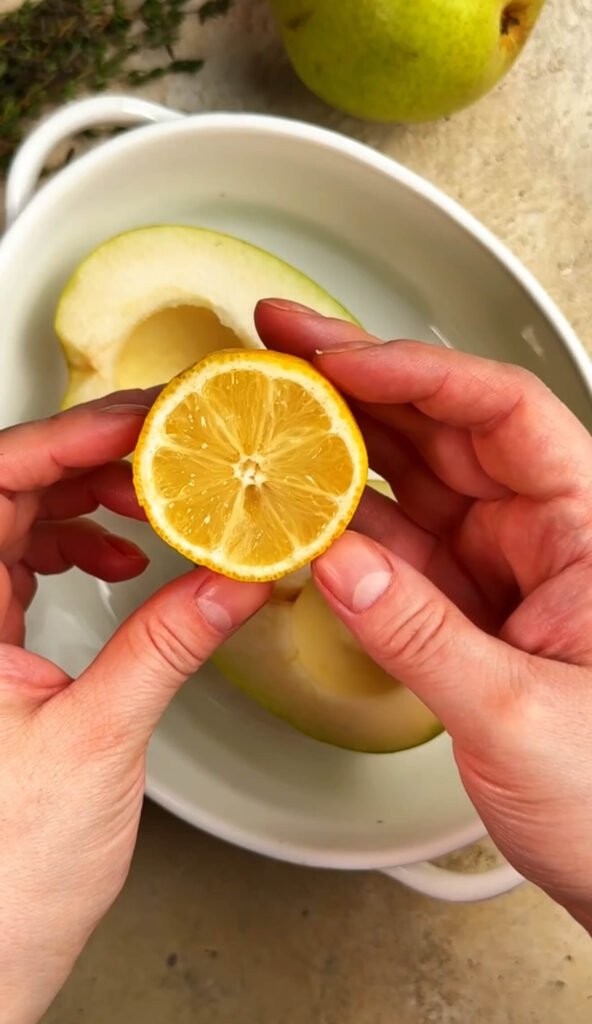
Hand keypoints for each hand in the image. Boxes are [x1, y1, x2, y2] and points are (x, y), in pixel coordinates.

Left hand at [0, 392, 269, 1023]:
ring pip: (18, 517)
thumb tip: (233, 579)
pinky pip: (27, 561)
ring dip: (89, 495)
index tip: (144, 421)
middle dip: (92, 457)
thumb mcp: (97, 744)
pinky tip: (123, 555)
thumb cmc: (2, 874)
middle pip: (10, 488)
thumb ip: (168, 646)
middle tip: (169, 445)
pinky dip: (79, 543)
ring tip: (156, 495)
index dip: (70, 439)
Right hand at [257, 299, 591, 930]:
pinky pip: (391, 544)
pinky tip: (294, 501)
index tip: (341, 359)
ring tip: (273, 405)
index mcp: (587, 529)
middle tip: (284, 343)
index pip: (503, 413)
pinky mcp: (458, 604)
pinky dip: (339, 522)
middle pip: (445, 427)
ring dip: (342, 439)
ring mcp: (494, 566)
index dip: (419, 372)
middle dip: (362, 379)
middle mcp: (540, 532)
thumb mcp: (519, 715)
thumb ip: (420, 636)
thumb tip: (335, 564)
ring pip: (410, 477)